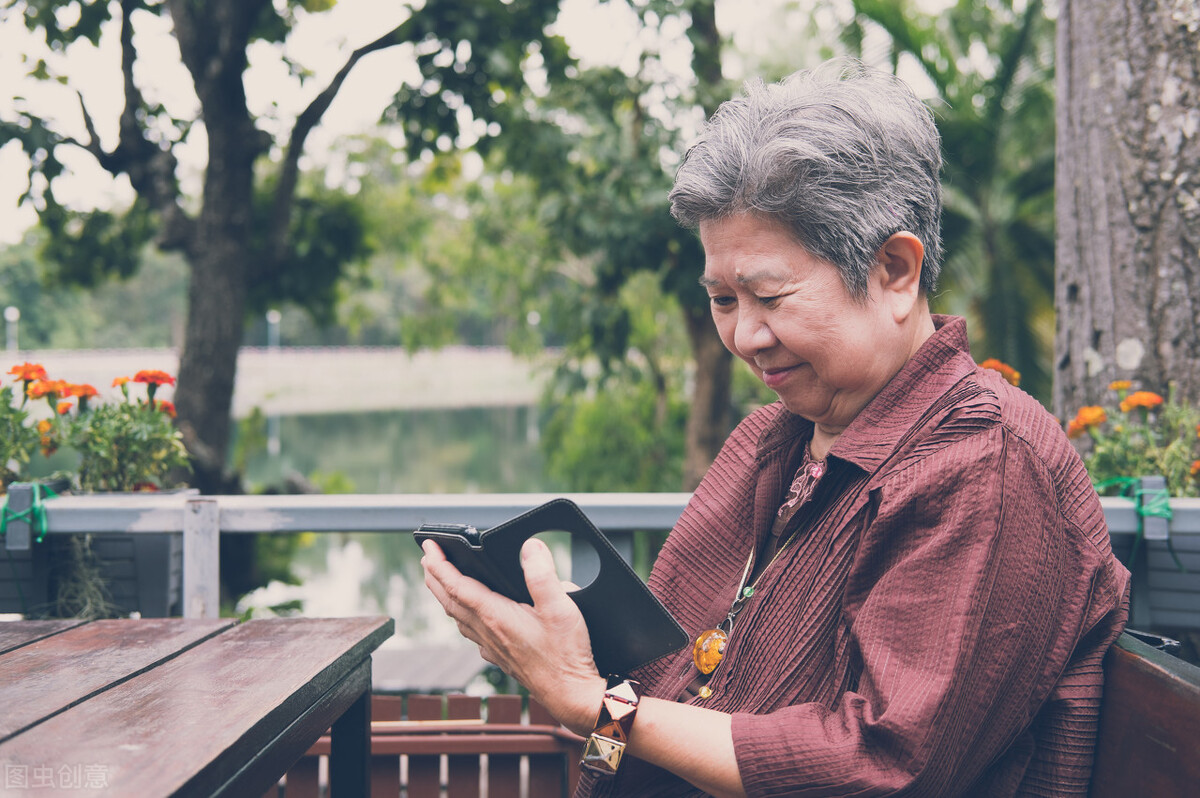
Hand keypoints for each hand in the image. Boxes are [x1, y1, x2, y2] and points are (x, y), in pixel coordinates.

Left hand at [421, 536, 605, 733]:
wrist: (570, 695)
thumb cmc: (566, 656)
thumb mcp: (561, 608)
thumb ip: (543, 575)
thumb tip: (529, 547)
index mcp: (496, 616)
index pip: (456, 585)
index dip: (439, 563)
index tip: (429, 546)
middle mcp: (487, 632)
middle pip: (449, 601)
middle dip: (435, 576)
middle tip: (427, 557)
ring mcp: (491, 647)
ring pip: (457, 617)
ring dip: (445, 596)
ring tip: (442, 581)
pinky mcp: (500, 657)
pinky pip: (470, 633)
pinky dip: (462, 616)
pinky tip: (470, 617)